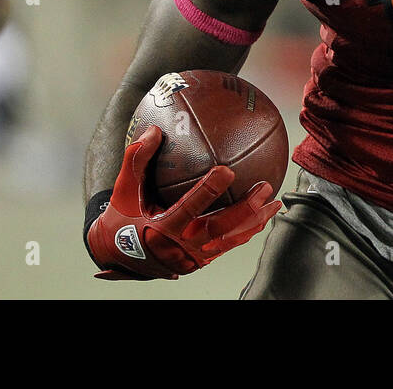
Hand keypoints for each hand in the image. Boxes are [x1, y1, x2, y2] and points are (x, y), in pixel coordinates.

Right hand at [86, 125, 281, 279]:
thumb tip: (154, 130)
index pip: (189, 208)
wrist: (117, 257)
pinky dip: (246, 232)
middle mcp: (179, 247)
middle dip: (245, 209)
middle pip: (219, 228)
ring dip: (254, 222)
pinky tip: (262, 217)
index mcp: (160, 229)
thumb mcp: (124, 189)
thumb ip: (137, 158)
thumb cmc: (122, 217)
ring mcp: (191, 257)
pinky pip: (227, 247)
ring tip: (275, 203)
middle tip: (265, 188)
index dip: (209, 190)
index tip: (228, 170)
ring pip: (229, 241)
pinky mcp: (199, 262)